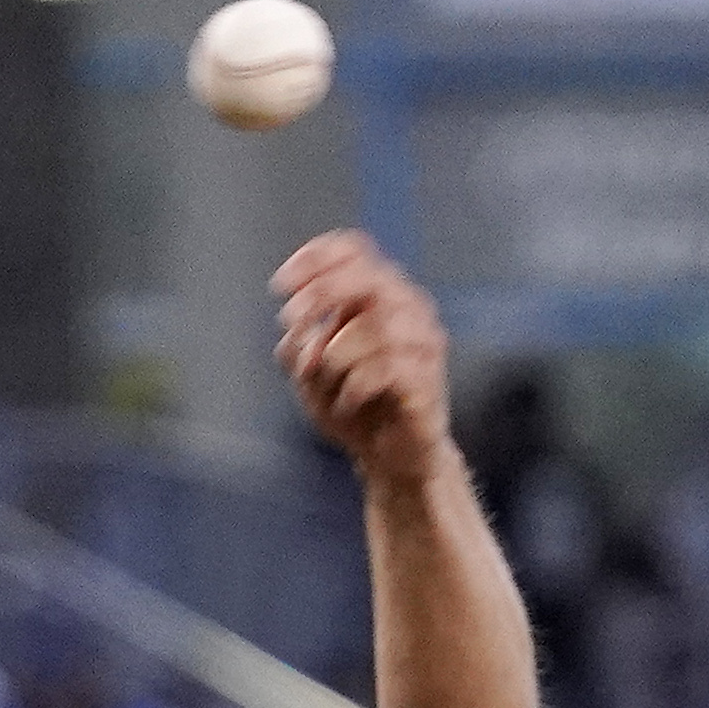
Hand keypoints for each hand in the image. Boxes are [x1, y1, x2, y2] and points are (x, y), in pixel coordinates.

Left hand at [273, 231, 453, 484]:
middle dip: (321, 295)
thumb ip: (300, 344)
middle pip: (366, 278)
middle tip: (291, 321)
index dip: (315, 259)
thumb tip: (298, 335)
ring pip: (371, 329)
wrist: (392, 457)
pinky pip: (385, 369)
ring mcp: (424, 341)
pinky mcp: (428, 378)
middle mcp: (409, 307)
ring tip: (326, 383)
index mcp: (381, 293)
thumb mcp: (310, 372)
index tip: (280, 285)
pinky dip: (354, 388)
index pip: (355, 250)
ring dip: (334, 357)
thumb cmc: (353, 405)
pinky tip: (347, 403)